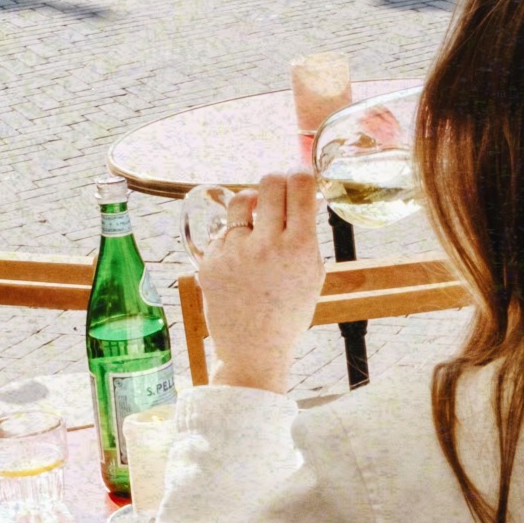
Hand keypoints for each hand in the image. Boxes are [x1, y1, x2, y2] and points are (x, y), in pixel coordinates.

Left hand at [196, 170, 324, 392]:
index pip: (300, 185)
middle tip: (278, 192)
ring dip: (251, 201)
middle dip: (276, 181)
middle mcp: (267, 244)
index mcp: (300, 247)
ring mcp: (235, 251)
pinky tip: (241, 258)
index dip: (300, 173)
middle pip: (269, 182)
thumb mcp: (313, 274)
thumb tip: (305, 198)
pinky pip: (224, 230)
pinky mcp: (211, 260)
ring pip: (241, 198)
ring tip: (256, 217)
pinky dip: (234, 237)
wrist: (254, 349)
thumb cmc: (288, 312)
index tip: (299, 177)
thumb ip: (308, 236)